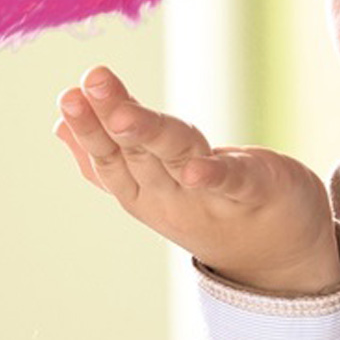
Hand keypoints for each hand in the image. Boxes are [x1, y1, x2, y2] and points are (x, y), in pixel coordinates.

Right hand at [54, 66, 339, 294]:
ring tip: (122, 112)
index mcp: (143, 189)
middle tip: (83, 86)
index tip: (67, 93)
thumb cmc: (210, 204)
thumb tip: (58, 125)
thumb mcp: (154, 180)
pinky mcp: (256, 190)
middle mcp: (169, 196)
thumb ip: (109, 155)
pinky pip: (232, 182)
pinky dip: (213, 176)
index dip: (87, 127)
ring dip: (146, 135)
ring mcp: (209, 196)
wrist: (280, 254)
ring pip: (173, 159)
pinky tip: (194, 168)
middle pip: (134, 153)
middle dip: (107, 120)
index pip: (108, 157)